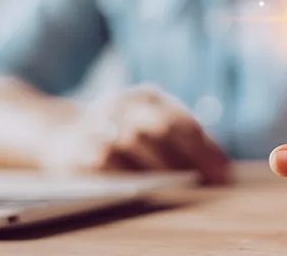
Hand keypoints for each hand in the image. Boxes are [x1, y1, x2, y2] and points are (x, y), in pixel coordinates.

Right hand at [41, 85, 229, 182]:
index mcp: (148, 97)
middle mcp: (124, 103)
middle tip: (207, 182)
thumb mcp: (150, 125)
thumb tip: (220, 166)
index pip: (183, 120)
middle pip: (162, 126)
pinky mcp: (79, 146)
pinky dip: (126, 175)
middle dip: (189, 157)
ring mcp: (100, 122)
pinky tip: (142, 188)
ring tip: (179, 187)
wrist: (63, 134)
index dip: (206, 148)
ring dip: (160, 168)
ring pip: (134, 142)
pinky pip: (106, 161)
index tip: (223, 173)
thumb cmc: (122, 134)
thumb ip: (181, 140)